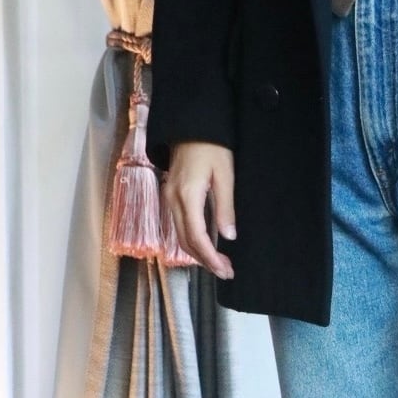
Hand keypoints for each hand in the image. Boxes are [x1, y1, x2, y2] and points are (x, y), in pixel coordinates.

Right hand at [163, 142, 236, 278]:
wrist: (191, 126)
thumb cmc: (212, 147)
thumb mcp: (225, 175)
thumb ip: (225, 207)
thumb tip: (228, 236)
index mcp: (187, 196)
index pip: (196, 237)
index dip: (210, 257)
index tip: (225, 270)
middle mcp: (173, 200)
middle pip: (185, 241)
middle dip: (205, 261)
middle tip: (226, 272)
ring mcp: (168, 198)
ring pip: (179, 236)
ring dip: (198, 253)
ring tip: (219, 264)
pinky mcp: (170, 196)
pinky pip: (178, 226)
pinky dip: (191, 241)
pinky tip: (206, 247)